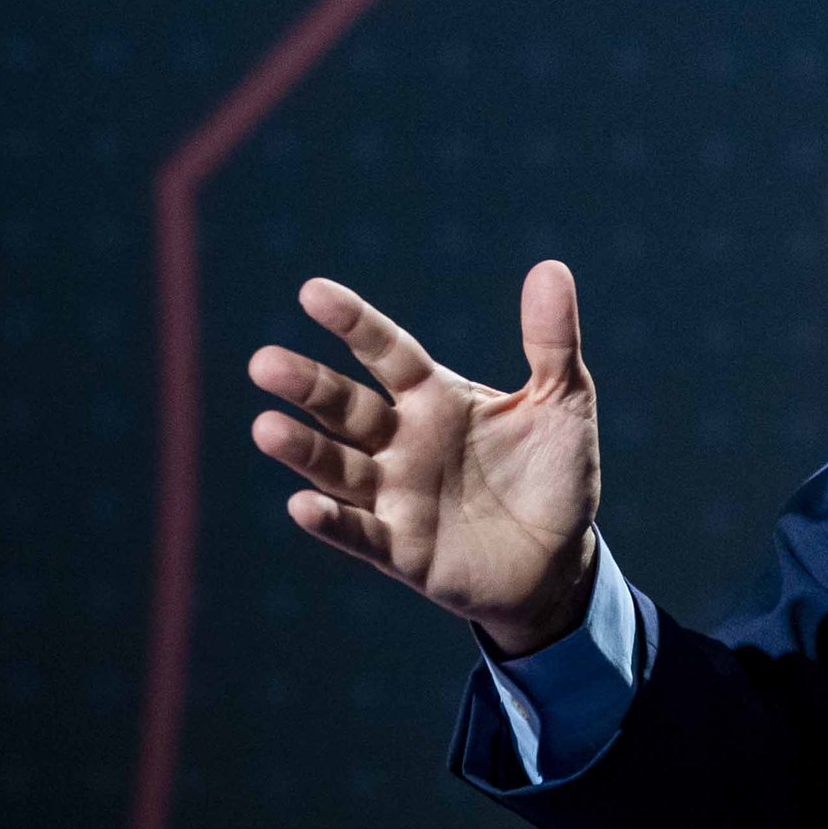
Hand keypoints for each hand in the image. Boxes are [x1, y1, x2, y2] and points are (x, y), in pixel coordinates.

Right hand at [249, 261, 604, 658]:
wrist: (560, 561)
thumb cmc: (555, 476)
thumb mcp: (563, 402)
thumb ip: (552, 341)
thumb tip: (551, 267)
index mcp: (435, 399)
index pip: (387, 352)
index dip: (353, 324)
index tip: (312, 293)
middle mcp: (403, 442)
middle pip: (345, 408)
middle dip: (306, 387)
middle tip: (264, 363)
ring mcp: (397, 496)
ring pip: (338, 467)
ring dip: (302, 449)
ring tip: (265, 429)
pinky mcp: (401, 550)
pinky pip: (359, 534)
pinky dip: (331, 522)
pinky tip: (302, 506)